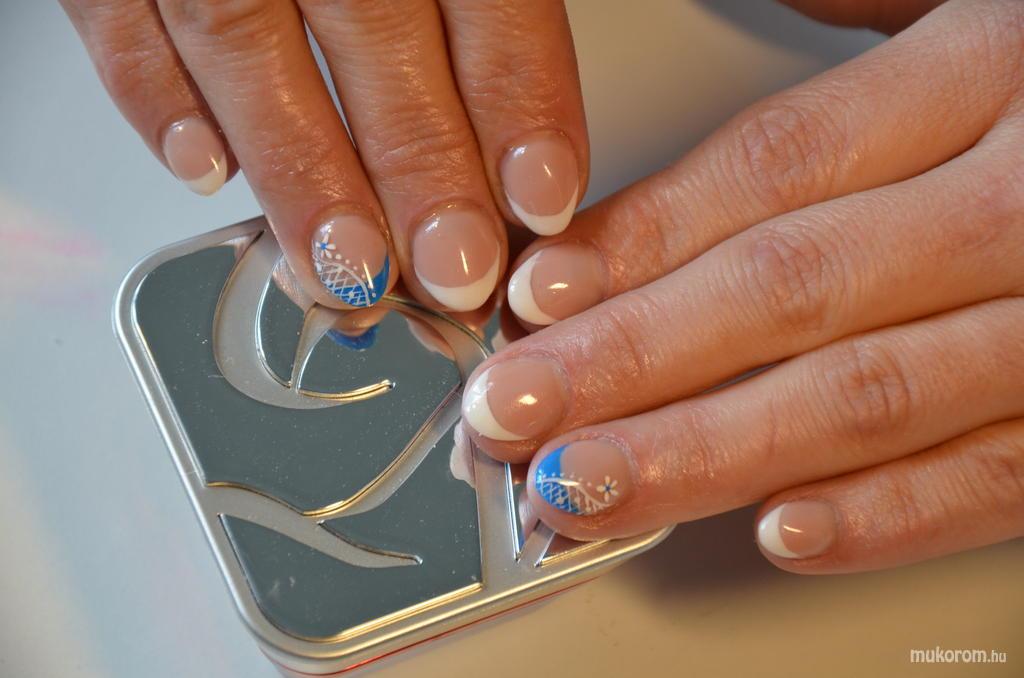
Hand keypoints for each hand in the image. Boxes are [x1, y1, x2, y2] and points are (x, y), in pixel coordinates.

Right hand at [61, 0, 586, 311]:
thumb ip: (469, 6)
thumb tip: (511, 147)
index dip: (517, 105)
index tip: (539, 200)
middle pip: (375, 34)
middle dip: (419, 168)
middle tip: (453, 269)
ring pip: (245, 42)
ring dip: (301, 172)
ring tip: (347, 270)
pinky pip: (116, 17)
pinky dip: (158, 99)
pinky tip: (205, 175)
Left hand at [462, 0, 1023, 573]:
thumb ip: (865, 30)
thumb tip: (740, 15)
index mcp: (990, 70)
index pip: (773, 171)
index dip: (641, 241)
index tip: (534, 299)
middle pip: (791, 289)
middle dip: (633, 362)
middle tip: (515, 415)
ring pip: (870, 394)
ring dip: (714, 452)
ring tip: (593, 486)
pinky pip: (1002, 473)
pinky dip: (890, 512)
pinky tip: (781, 530)